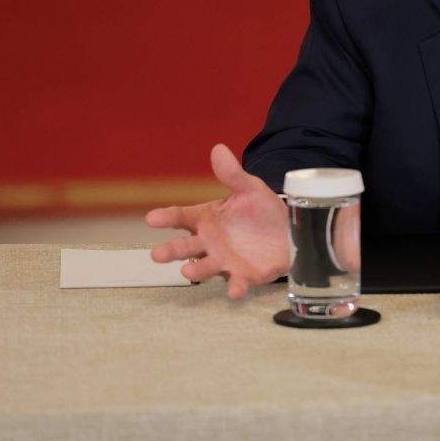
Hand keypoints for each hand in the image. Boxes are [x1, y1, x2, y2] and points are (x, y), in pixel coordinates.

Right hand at [147, 144, 288, 297]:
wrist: (288, 231)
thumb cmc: (261, 210)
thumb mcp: (249, 188)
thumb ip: (232, 174)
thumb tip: (218, 149)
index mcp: (206, 218)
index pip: (181, 216)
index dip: (166, 217)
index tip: (151, 218)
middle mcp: (209, 242)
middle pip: (185, 247)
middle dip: (171, 251)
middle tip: (157, 254)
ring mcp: (224, 261)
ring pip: (205, 267)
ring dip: (196, 270)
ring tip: (187, 271)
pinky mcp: (243, 275)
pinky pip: (236, 283)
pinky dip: (234, 288)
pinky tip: (234, 291)